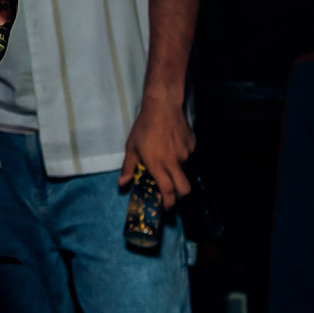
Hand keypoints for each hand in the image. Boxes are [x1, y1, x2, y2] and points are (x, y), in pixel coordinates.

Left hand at [119, 91, 193, 208]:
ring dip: (176, 171)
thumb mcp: (132, 147)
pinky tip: (171, 145)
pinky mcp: (191, 145)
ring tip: (164, 157)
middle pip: (184, 189)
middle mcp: (173, 162)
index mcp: (158, 164)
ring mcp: (184, 154)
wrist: (163, 106)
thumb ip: (129, 168)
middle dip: (179, 196)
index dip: (168, 203)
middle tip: (171, 194)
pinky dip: (180, 156)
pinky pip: (187, 156)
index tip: (166, 207)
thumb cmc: (144, 126)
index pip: (168, 191)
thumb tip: (122, 183)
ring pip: (184, 170)